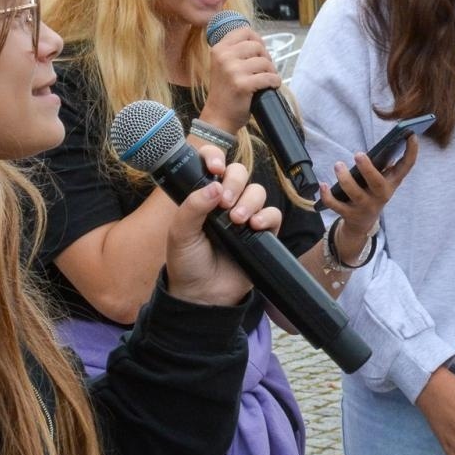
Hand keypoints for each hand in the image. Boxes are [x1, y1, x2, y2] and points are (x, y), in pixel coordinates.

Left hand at [165, 147, 282, 305]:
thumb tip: (214, 187)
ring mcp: (246, 216)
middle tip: (225, 202)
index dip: (216, 158)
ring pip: (258, 191)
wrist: (203, 295)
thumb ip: (192, 207)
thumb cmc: (187, 263)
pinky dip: (267, 216)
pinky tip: (254, 226)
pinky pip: (274, 213)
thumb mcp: (180, 234)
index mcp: (204, 196)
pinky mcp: (263, 233)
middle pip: (240, 173)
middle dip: (235, 182)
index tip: (214, 169)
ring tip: (237, 220)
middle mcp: (226, 202)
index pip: (213, 165)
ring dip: (250, 201)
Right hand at [199, 24, 280, 133]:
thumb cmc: (225, 91)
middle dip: (266, 58)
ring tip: (266, 79)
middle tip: (264, 70)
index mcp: (219, 49)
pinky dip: (274, 82)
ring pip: (265, 62)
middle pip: (257, 46)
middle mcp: (223, 57)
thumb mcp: (223, 65)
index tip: (259, 52)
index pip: (245, 31)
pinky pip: (268, 77)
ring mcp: (232, 70)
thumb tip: (258, 42)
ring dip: (271, 71)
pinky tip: (271, 86)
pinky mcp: (242, 84)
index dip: (257, 40)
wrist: (218, 117)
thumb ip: (236, 51)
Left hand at [321, 135, 419, 254]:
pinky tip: (323, 185)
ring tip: (338, 165)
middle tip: (358, 154)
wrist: (362, 223)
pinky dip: (328, 196)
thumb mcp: (382, 180)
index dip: (412, 151)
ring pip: (355, 194)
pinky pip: (336, 206)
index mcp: (392, 183)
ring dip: (345, 179)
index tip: (411, 134)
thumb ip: (383, 164)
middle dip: (368, 169)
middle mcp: (382, 195)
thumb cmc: (372, 192)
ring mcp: (365, 206)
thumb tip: (386, 143)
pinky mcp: (349, 214)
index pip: (407, 166)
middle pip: (377, 184)